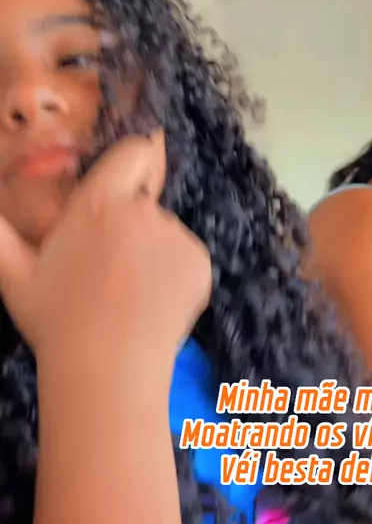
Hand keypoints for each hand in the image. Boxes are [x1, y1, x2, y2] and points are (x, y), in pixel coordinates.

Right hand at [0, 131, 211, 385]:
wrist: (108, 372)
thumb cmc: (56, 322)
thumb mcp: (14, 275)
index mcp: (100, 204)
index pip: (136, 151)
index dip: (133, 159)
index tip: (125, 179)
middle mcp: (144, 211)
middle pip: (143, 202)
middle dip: (128, 224)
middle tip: (107, 267)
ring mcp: (176, 237)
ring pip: (164, 233)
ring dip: (150, 252)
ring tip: (127, 295)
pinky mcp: (201, 264)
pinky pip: (185, 259)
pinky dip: (174, 275)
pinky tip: (151, 305)